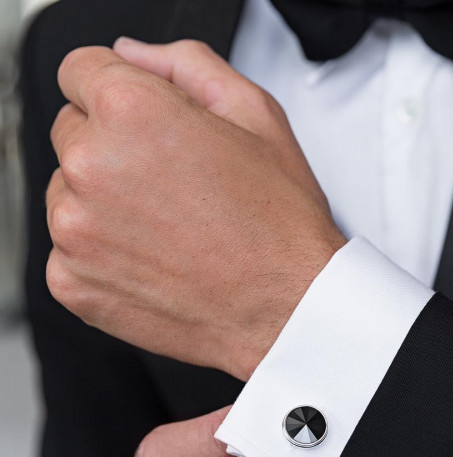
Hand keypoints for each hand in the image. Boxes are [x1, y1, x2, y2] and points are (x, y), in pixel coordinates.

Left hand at [47, 40, 345, 380]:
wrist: (286, 308)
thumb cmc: (278, 225)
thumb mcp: (256, 116)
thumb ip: (187, 64)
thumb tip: (134, 55)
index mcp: (132, 114)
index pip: (80, 71)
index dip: (119, 93)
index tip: (142, 122)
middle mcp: (91, 168)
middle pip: (73, 132)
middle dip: (116, 148)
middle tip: (173, 184)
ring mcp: (74, 232)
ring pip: (68, 193)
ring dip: (107, 203)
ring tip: (170, 227)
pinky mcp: (72, 283)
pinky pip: (69, 249)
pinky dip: (102, 253)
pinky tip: (154, 260)